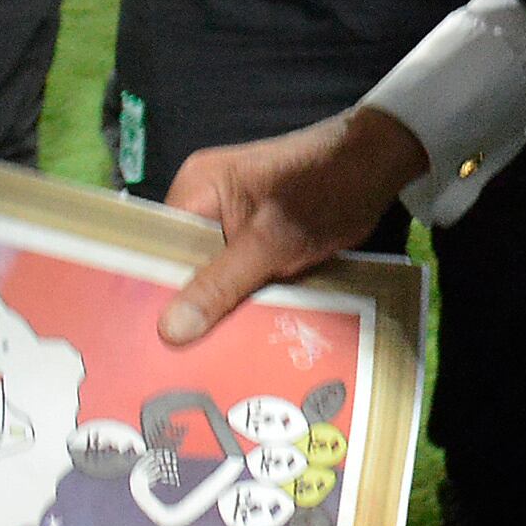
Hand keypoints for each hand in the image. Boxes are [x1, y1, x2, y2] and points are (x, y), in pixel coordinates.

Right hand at [157, 107, 427, 344]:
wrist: (381, 164)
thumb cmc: (325, 191)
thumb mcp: (269, 244)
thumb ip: (219, 284)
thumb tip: (168, 329)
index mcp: (196, 188)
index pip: (153, 247)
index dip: (148, 294)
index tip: (144, 342)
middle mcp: (205, 200)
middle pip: (180, 264)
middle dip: (183, 306)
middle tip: (171, 360)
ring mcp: (232, 216)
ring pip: (210, 273)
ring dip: (214, 306)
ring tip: (200, 357)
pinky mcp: (257, 232)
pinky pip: (235, 270)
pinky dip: (239, 296)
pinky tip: (237, 333)